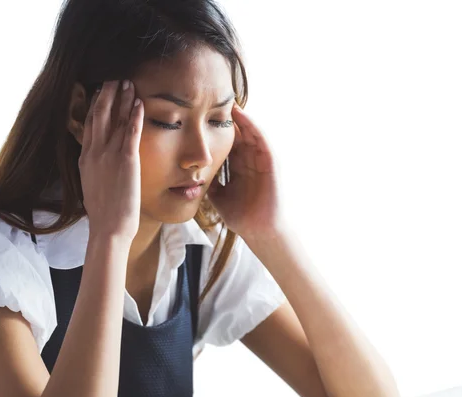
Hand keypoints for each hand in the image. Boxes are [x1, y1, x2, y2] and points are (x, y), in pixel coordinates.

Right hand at [79, 80, 143, 240]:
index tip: (101, 90)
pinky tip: (139, 103)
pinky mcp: (126, 161)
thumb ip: (94, 167)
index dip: (96, 104)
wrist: (108, 228)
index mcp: (86, 158)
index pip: (90, 124)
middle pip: (100, 115)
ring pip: (116, 120)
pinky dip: (135, 116)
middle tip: (114, 77)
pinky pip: (131, 133)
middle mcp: (95, 152)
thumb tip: (97, 160)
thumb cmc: (103, 212)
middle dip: (108, 94)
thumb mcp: (92, 184)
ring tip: (129, 83)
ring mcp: (109, 155)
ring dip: (123, 100)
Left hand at [207, 103, 284, 238]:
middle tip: (210, 99)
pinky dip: (252, 126)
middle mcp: (249, 160)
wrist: (259, 230)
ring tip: (225, 100)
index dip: (213, 130)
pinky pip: (261, 139)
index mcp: (238, 167)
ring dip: (239, 116)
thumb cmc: (241, 216)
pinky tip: (241, 115)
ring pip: (249, 131)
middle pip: (236, 133)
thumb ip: (209, 183)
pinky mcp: (271, 161)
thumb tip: (190, 175)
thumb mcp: (218, 196)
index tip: (198, 116)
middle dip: (225, 119)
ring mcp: (260, 160)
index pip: (225, 143)